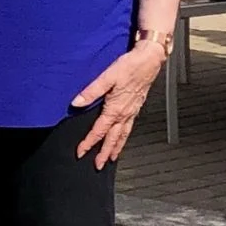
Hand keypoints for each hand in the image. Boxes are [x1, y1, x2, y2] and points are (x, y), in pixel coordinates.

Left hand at [72, 40, 167, 167]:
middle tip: (98, 165)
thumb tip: (75, 103)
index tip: (80, 152)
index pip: (99, 131)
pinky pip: (129, 128)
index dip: (89, 143)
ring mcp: (132, 112)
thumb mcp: (107, 77)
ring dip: (116, 148)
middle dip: (104, 153)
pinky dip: (124, 138)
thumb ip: (91, 92)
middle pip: (113, 138)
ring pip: (123, 135)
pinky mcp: (136, 107)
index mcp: (116, 108)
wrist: (149, 60)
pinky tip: (122, 139)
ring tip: (111, 159)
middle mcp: (125, 113)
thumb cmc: (129, 66)